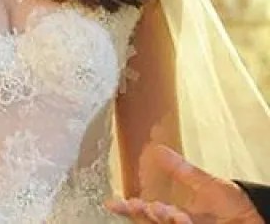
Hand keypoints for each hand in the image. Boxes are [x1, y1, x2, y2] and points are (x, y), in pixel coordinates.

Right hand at [105, 144, 262, 223]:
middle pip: (150, 222)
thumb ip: (182, 170)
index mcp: (176, 213)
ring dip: (164, 219)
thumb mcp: (207, 184)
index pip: (146, 211)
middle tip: (143, 205)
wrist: (258, 221)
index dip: (127, 207)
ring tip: (166, 210)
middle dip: (144, 213)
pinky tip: (182, 218)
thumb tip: (157, 149)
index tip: (111, 202)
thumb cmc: (235, 208)